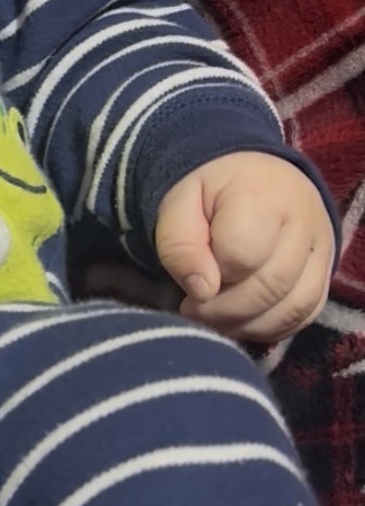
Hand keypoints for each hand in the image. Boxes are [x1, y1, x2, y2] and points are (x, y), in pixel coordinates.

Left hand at [155, 152, 334, 342]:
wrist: (254, 178)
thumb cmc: (211, 193)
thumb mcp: (179, 203)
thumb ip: (180, 243)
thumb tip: (202, 291)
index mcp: (262, 194)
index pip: (241, 254)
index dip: (209, 275)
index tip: (189, 277)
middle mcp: (303, 221)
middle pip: (270, 287)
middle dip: (224, 310)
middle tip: (194, 309)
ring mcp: (321, 249)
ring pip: (293, 308)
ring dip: (247, 324)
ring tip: (215, 317)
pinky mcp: (326, 273)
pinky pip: (305, 315)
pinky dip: (270, 327)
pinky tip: (241, 320)